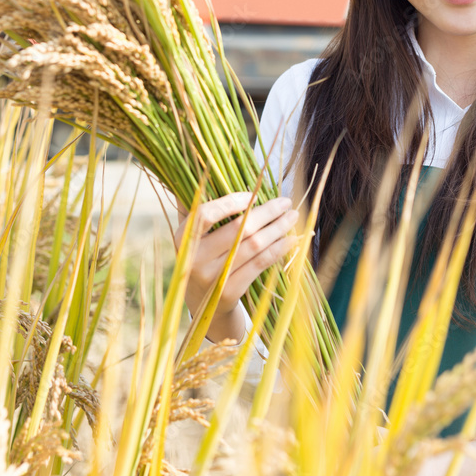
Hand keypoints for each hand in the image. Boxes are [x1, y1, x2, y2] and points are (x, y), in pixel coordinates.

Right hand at [175, 191, 297, 343]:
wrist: (203, 307)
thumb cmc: (202, 259)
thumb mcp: (192, 236)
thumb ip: (195, 206)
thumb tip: (203, 168)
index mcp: (183, 238)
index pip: (205, 214)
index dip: (230, 202)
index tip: (254, 193)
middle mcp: (194, 259)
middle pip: (238, 230)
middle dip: (267, 213)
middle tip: (286, 202)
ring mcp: (212, 279)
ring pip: (253, 247)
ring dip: (278, 229)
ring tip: (292, 217)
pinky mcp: (229, 293)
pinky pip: (260, 265)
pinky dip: (278, 250)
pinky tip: (291, 240)